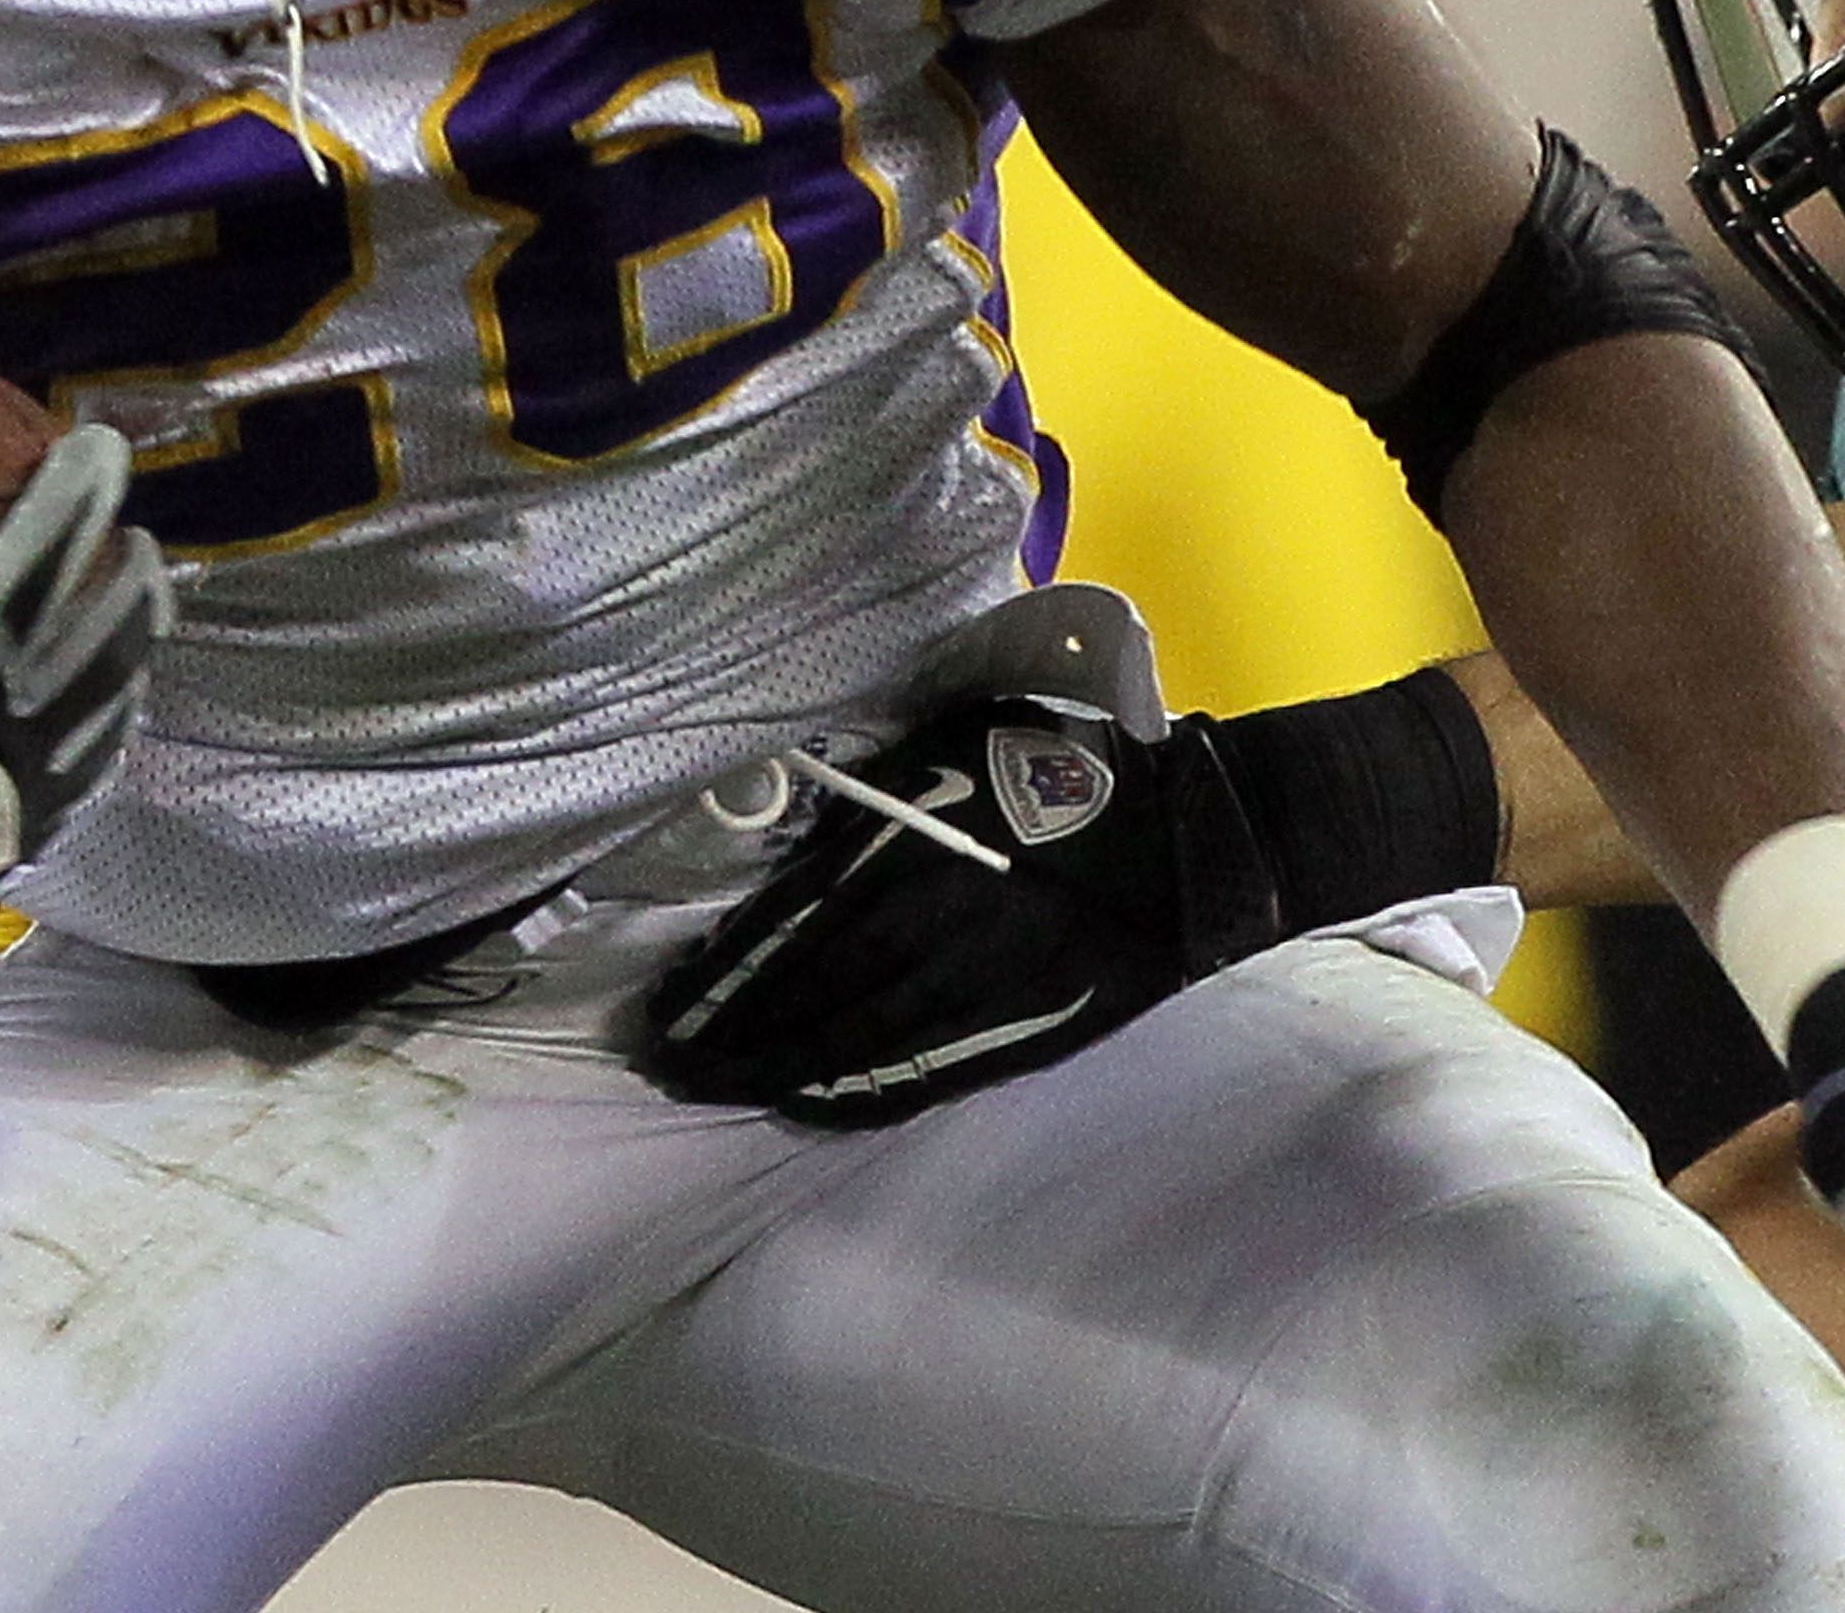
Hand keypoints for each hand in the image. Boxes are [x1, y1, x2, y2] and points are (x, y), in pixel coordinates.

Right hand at [0, 428, 160, 1050]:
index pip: (43, 563)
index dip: (77, 497)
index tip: (101, 448)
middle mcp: (8, 742)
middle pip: (106, 641)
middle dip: (129, 579)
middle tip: (136, 534)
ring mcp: (14, 813)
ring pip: (105, 717)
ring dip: (127, 659)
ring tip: (134, 620)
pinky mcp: (0, 868)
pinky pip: (77, 787)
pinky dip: (97, 740)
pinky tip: (87, 731)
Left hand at [643, 690, 1280, 1122]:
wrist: (1187, 844)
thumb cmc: (1069, 773)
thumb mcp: (964, 739)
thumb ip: (880, 784)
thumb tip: (794, 826)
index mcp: (918, 843)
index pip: (791, 921)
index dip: (722, 969)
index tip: (663, 1000)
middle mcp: (935, 921)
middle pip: (805, 991)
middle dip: (723, 1030)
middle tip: (657, 1059)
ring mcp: (975, 986)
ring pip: (848, 1041)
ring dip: (767, 1067)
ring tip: (706, 1084)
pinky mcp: (1012, 1031)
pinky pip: (914, 1072)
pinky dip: (847, 1095)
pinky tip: (797, 1104)